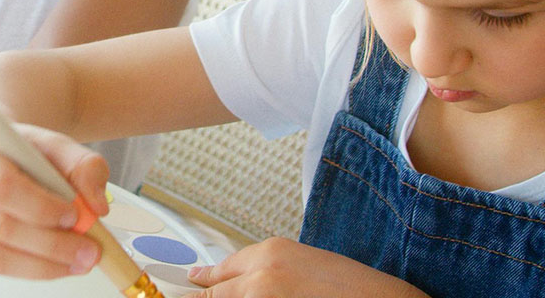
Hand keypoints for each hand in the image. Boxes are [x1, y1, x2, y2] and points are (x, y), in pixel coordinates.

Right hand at [0, 124, 109, 279]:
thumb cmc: (19, 151)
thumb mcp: (55, 144)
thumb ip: (84, 165)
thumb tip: (96, 206)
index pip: (1, 186)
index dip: (39, 207)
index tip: (74, 214)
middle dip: (51, 244)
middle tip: (89, 250)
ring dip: (43, 266)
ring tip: (78, 262)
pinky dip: (31, 270)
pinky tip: (56, 263)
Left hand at [185, 237, 429, 297]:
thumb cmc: (351, 286)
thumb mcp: (302, 264)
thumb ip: (267, 270)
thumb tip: (238, 281)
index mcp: (269, 252)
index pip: (223, 268)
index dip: (206, 279)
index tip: (193, 281)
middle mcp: (261, 274)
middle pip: (217, 293)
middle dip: (207, 297)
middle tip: (196, 297)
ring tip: (213, 297)